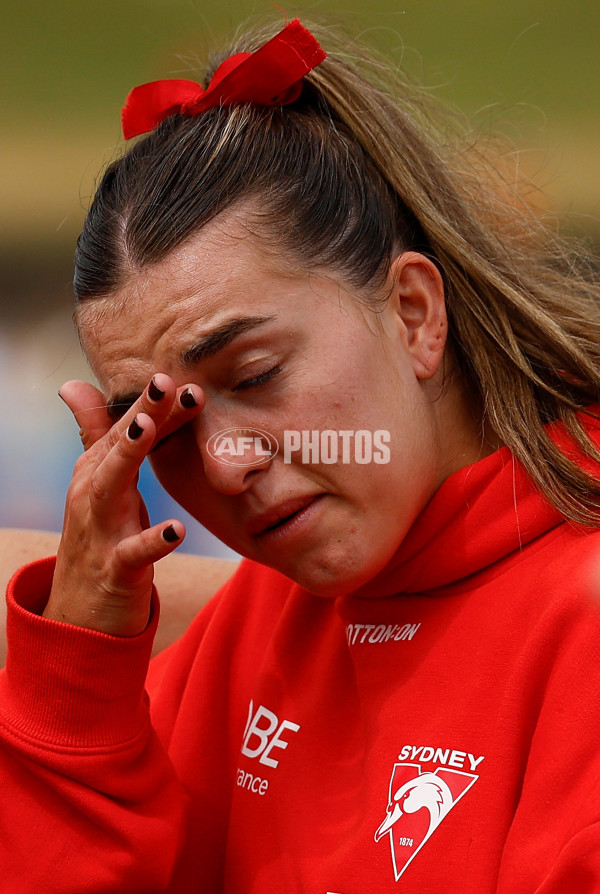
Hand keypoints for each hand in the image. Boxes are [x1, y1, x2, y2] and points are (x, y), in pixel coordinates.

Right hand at [43, 374, 203, 636]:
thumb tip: (71, 385)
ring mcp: (101, 532)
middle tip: (167, 380)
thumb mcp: (100, 487)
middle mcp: (93, 495)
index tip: (183, 374)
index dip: (153, 402)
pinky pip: (134, 554)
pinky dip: (153, 541)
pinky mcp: (115, 570)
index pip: (128, 429)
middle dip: (141, 413)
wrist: (80, 617)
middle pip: (118, 447)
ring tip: (151, 428)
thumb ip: (95, 435)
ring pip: (111, 487)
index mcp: (96, 472)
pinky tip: (177, 530)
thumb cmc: (99, 541)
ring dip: (129, 455)